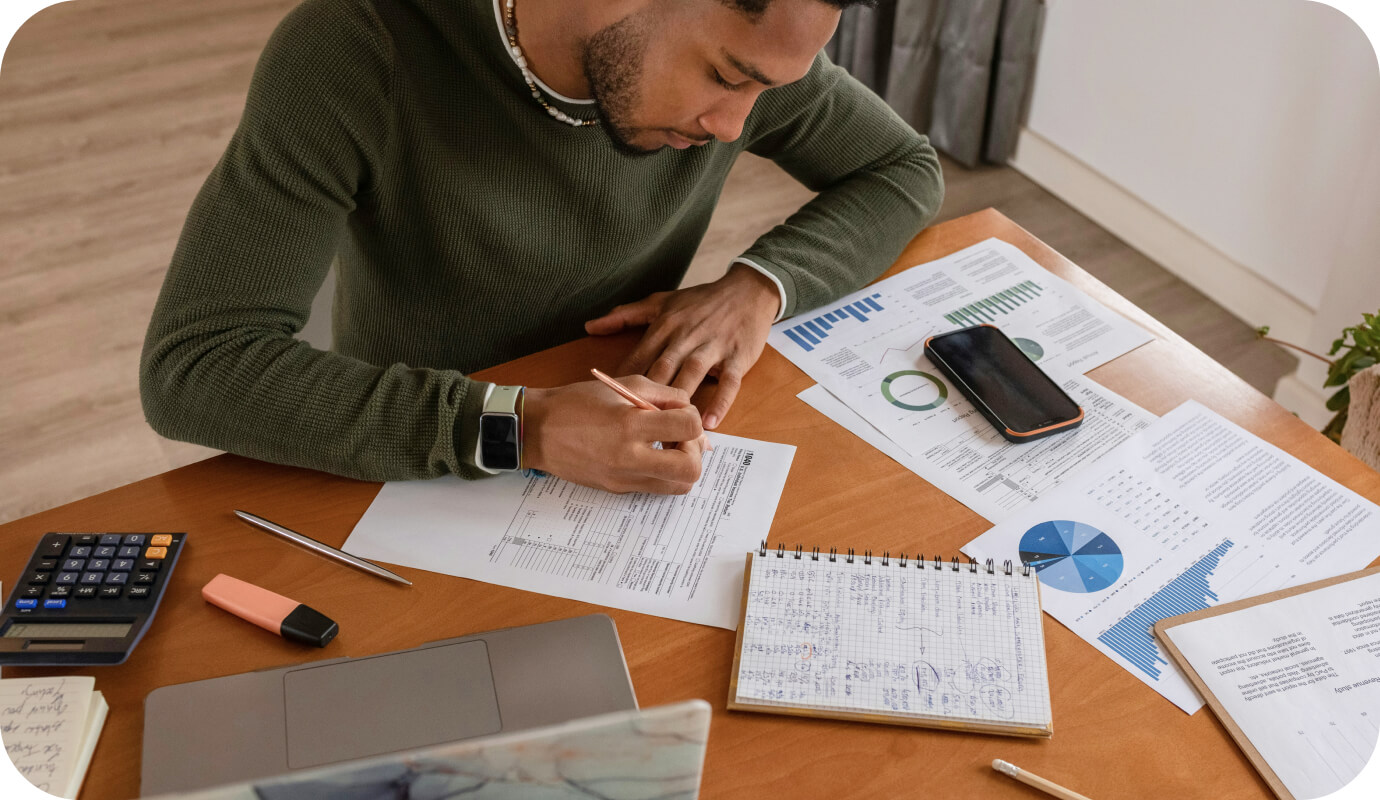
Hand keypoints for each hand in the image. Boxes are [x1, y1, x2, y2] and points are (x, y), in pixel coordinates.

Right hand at [523, 376, 705, 493]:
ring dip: (682, 466)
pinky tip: (649, 452)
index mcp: (629, 426)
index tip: (681, 414)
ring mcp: (623, 480)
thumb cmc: (576, 402)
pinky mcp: (617, 490)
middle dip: (695, 452)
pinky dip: (663, 472)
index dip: (693, 418)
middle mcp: (629, 458)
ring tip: (667, 446)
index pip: (689, 428)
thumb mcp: (624, 384)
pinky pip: (655, 487)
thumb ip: (664, 395)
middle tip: (681, 437)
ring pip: (678, 487)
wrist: (537, 431)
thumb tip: (691, 410)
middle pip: (691, 470)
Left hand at [584, 264, 779, 429]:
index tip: (610, 406)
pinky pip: (729, 382)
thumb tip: (589, 327)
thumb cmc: (701, 300)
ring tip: (668, 429)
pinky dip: (720, 402)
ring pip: (692, 374)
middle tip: (634, 426)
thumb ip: (624, 315)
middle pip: (662, 369)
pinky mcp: (737, 357)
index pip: (639, 357)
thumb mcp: (660, 302)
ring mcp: (712, 347)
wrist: (748, 291)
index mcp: (665, 326)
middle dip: (647, 397)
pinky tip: (708, 422)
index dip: (624, 382)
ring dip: (680, 400)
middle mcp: (686, 337)